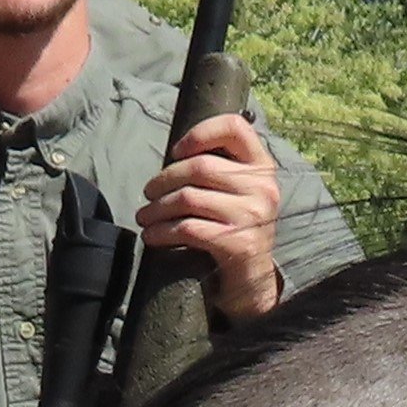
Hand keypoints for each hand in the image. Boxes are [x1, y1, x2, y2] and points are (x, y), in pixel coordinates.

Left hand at [137, 112, 286, 321]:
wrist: (252, 278)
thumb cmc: (235, 226)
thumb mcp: (237, 191)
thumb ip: (218, 168)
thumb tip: (173, 155)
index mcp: (262, 165)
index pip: (235, 127)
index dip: (200, 133)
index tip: (177, 152)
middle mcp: (263, 187)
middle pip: (200, 166)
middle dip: (164, 180)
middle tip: (147, 194)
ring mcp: (253, 215)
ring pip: (188, 198)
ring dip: (157, 209)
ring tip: (144, 216)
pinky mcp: (239, 243)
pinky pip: (188, 228)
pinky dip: (162, 232)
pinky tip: (152, 235)